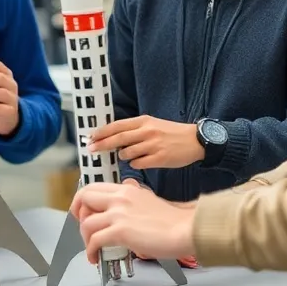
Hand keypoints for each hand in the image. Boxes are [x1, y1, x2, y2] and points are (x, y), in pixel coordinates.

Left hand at [70, 182, 196, 263]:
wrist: (186, 229)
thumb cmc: (173, 222)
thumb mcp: (149, 201)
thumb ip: (132, 201)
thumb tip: (122, 209)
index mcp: (127, 189)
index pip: (93, 187)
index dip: (83, 200)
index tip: (83, 212)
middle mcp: (120, 198)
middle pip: (84, 197)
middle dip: (78, 214)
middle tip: (83, 228)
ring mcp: (119, 213)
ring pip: (86, 222)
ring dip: (84, 238)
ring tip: (92, 249)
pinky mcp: (121, 231)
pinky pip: (94, 240)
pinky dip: (90, 251)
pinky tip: (95, 257)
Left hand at [88, 116, 203, 169]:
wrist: (195, 140)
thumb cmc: (172, 133)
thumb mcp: (153, 124)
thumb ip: (135, 130)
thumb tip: (114, 139)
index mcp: (144, 121)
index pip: (117, 126)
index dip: (102, 132)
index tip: (91, 137)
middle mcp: (147, 131)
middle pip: (118, 139)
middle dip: (102, 144)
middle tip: (91, 149)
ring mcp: (153, 145)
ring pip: (127, 154)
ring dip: (123, 157)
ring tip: (131, 155)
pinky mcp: (160, 159)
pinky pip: (138, 164)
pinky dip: (136, 164)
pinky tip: (141, 162)